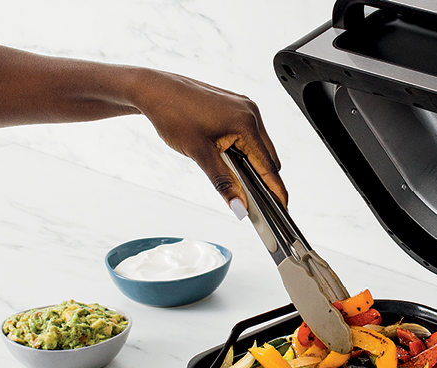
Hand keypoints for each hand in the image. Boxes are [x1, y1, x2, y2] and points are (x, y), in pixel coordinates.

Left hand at [129, 69, 289, 209]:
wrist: (154, 91)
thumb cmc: (173, 114)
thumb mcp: (200, 154)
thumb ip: (224, 183)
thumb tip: (239, 207)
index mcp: (247, 122)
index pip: (269, 165)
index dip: (276, 189)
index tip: (282, 208)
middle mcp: (250, 111)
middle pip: (268, 156)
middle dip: (262, 178)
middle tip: (252, 200)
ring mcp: (243, 106)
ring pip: (257, 145)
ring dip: (250, 163)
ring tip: (232, 177)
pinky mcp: (234, 106)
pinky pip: (247, 133)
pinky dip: (242, 150)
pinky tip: (226, 158)